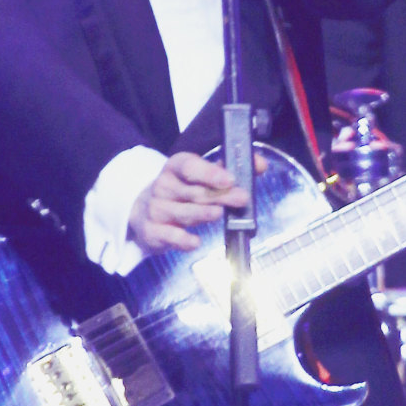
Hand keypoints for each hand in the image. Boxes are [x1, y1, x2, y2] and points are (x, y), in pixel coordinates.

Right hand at [129, 150, 256, 253]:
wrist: (144, 211)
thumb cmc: (181, 191)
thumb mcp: (200, 176)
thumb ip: (229, 169)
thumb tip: (260, 164)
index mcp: (175, 167)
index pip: (189, 166)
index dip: (209, 172)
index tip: (229, 179)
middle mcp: (163, 186)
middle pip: (193, 191)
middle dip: (219, 195)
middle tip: (241, 198)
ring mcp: (156, 209)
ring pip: (183, 212)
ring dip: (202, 213)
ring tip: (219, 214)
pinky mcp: (152, 231)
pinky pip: (169, 236)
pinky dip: (182, 240)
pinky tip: (196, 242)